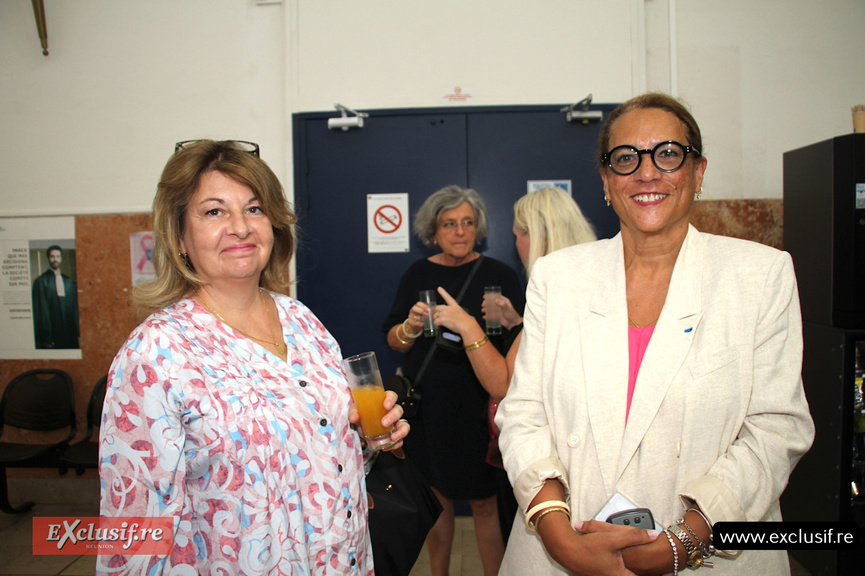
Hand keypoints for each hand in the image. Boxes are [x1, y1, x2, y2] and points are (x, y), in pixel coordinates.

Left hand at [348, 390, 408, 450]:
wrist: (363, 431)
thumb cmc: (363, 416)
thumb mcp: (356, 412)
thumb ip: (354, 412)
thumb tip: (354, 417)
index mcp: (383, 403)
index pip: (392, 396)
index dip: (391, 399)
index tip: (386, 405)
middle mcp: (392, 412)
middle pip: (398, 410)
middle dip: (393, 417)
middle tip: (384, 423)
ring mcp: (395, 425)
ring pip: (404, 426)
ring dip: (400, 432)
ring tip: (393, 438)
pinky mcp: (395, 436)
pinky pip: (400, 440)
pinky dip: (395, 444)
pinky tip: (387, 447)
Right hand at [403, 301, 427, 336]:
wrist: (416, 325)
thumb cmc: (422, 317)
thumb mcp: (425, 313)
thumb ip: (428, 311)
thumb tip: (436, 310)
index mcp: (417, 306)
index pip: (418, 303)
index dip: (423, 306)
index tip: (429, 309)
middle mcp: (412, 310)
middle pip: (414, 308)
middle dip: (421, 311)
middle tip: (427, 314)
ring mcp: (410, 316)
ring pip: (415, 316)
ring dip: (421, 318)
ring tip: (426, 320)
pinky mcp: (410, 322)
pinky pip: (414, 323)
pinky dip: (419, 324)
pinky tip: (423, 324)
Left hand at [435, 286, 481, 335]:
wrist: (467, 326)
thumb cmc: (468, 322)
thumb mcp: (466, 316)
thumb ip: (463, 315)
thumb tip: (469, 318)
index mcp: (455, 306)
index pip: (448, 298)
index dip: (443, 292)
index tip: (439, 288)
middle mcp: (449, 309)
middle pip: (438, 307)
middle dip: (436, 312)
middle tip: (437, 317)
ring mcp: (445, 313)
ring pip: (435, 315)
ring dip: (436, 319)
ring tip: (439, 324)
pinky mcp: (442, 319)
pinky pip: (435, 322)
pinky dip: (436, 325)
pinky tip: (438, 327)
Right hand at [482, 294, 521, 329]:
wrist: (513, 324)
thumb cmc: (512, 315)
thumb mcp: (507, 308)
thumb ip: (502, 304)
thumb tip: (495, 300)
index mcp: (503, 301)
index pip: (495, 297)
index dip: (489, 296)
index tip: (484, 297)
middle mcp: (500, 305)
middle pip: (491, 303)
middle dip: (486, 304)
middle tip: (483, 305)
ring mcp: (498, 311)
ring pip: (490, 309)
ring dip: (485, 310)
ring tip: (483, 311)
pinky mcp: (496, 317)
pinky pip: (490, 316)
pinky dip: (487, 316)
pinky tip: (484, 317)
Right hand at [537, 517, 657, 575]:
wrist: (567, 550)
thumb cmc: (587, 547)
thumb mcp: (612, 538)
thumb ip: (634, 536)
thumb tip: (653, 535)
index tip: (671, 574)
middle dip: (653, 574)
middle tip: (668, 572)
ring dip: (643, 572)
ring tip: (656, 569)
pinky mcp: (606, 575)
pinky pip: (623, 574)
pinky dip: (632, 570)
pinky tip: (633, 564)